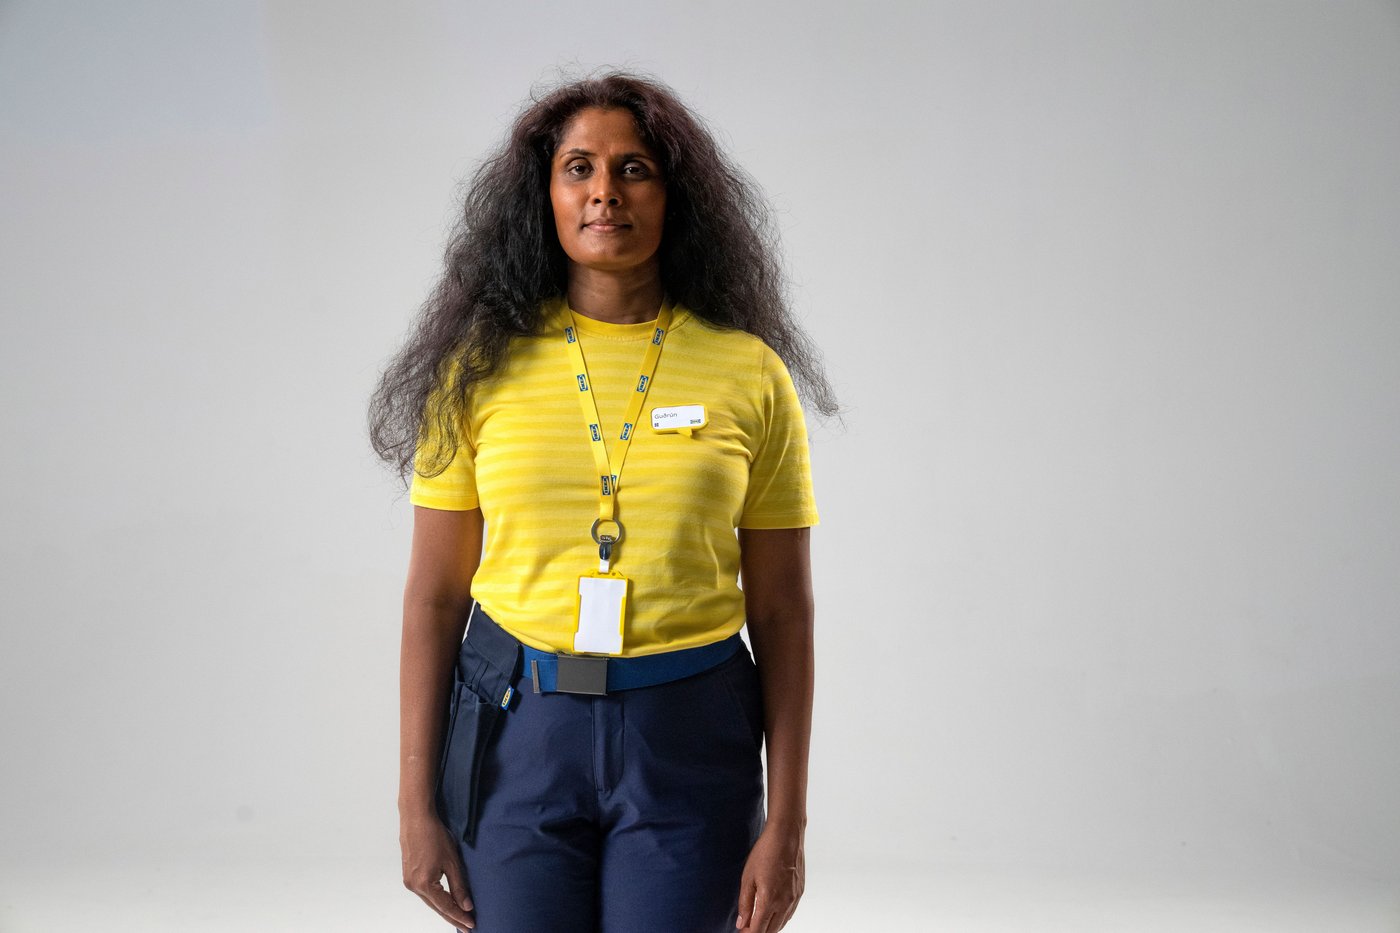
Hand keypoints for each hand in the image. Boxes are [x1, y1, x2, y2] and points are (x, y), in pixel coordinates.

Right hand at [401, 811, 475, 930]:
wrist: (416, 819)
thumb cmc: (434, 835)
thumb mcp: (452, 862)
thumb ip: (459, 886)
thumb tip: (466, 906)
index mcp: (424, 884)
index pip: (446, 907)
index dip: (460, 917)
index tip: (471, 925)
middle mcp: (413, 886)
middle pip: (436, 907)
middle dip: (453, 917)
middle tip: (467, 927)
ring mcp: (409, 881)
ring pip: (430, 901)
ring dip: (444, 909)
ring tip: (459, 917)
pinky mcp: (408, 875)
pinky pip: (425, 893)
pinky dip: (436, 899)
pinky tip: (445, 902)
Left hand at [736, 823, 804, 931]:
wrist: (786, 836)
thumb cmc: (765, 852)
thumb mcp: (747, 878)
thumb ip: (745, 903)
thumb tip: (741, 924)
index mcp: (769, 900)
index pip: (758, 930)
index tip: (741, 932)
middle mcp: (784, 903)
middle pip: (771, 931)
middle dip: (758, 932)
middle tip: (747, 927)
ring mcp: (794, 898)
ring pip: (782, 924)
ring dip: (769, 928)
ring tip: (757, 922)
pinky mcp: (800, 892)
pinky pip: (790, 914)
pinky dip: (780, 919)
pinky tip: (772, 914)